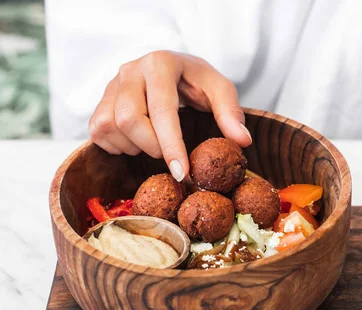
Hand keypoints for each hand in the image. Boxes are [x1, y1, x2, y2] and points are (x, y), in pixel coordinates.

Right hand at [88, 51, 251, 180]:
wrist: (171, 70)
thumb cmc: (196, 82)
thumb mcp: (219, 89)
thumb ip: (230, 112)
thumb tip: (242, 141)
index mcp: (161, 63)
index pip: (162, 109)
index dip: (171, 145)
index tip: (182, 173)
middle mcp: (130, 70)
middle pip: (129, 120)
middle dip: (153, 147)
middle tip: (172, 157)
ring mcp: (110, 85)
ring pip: (110, 127)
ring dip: (135, 147)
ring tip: (156, 144)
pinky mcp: (99, 101)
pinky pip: (98, 132)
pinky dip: (118, 146)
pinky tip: (139, 142)